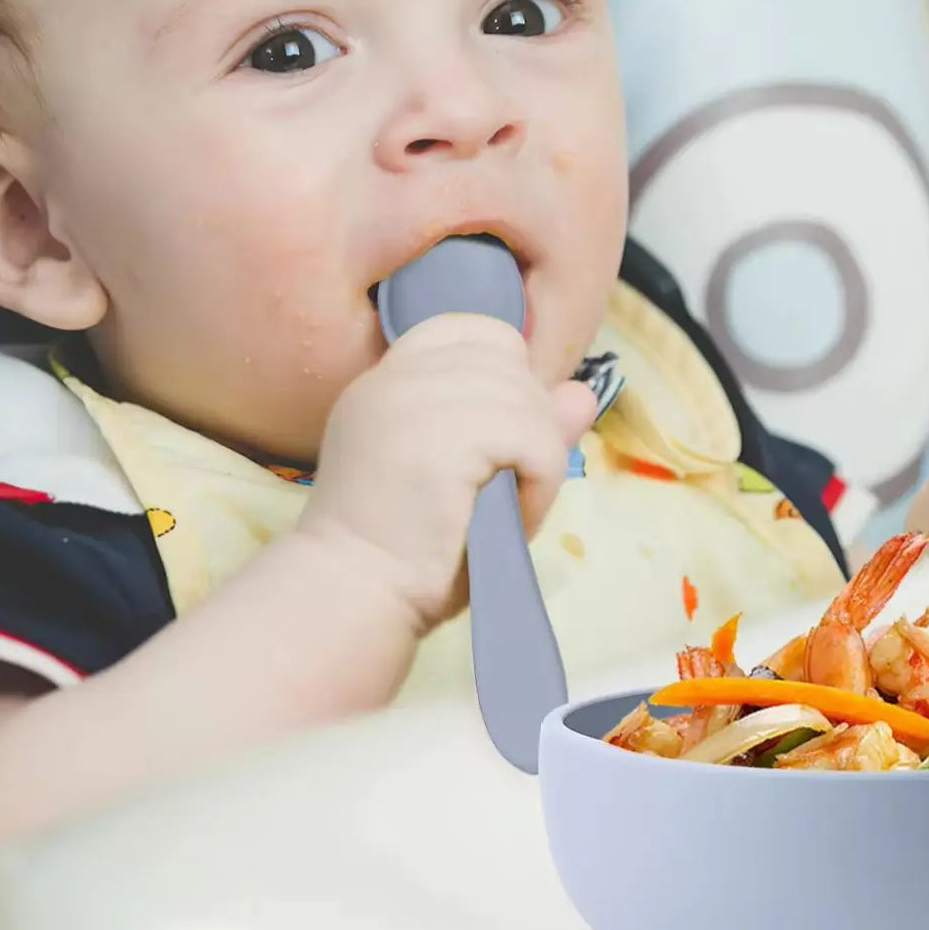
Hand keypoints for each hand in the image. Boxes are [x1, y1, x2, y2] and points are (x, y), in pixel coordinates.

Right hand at [297, 313, 596, 631]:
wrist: (348, 599)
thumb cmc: (400, 556)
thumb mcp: (469, 481)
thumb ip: (522, 428)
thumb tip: (580, 394)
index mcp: (385, 383)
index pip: (467, 330)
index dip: (504, 372)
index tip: (498, 437)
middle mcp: (392, 379)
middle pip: (504, 357)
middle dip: (528, 418)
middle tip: (511, 485)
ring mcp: (410, 401)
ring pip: (525, 398)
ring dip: (537, 457)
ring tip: (513, 510)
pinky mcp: (438, 437)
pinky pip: (532, 437)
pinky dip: (540, 481)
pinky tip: (516, 518)